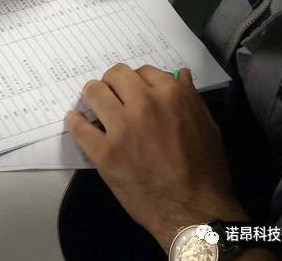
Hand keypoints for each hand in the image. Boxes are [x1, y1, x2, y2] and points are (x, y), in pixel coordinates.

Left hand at [66, 64, 246, 251]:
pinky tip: (75, 120)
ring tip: (95, 105)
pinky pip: (79, 127)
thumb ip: (189, 96)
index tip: (134, 90)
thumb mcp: (207, 125)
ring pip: (94, 92)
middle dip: (113, 82)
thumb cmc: (205, 169)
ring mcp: (122, 128)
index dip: (138, 80)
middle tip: (113, 95)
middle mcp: (144, 104)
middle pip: (115, 74)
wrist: (194, 212)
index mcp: (171, 94)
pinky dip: (74, 121)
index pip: (143, 70)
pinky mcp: (105, 153)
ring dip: (93, 96)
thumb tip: (178, 74)